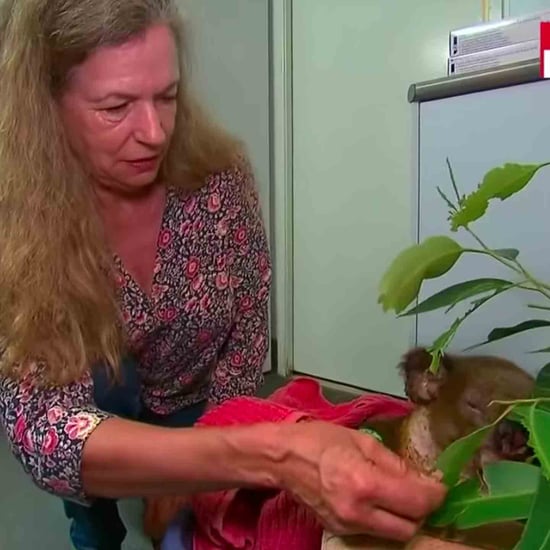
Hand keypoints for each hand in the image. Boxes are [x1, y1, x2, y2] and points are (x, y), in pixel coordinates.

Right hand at [277, 421, 446, 540]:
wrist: (283, 459)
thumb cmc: (320, 440)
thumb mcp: (361, 440)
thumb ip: (395, 462)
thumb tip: (423, 478)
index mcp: (365, 483)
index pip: (417, 502)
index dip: (436, 494)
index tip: (440, 484)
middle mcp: (359, 512)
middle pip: (410, 527)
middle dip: (421, 509)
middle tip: (420, 489)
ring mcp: (348, 526)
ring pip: (394, 534)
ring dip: (404, 517)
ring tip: (400, 495)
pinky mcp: (340, 530)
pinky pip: (374, 532)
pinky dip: (384, 519)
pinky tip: (379, 500)